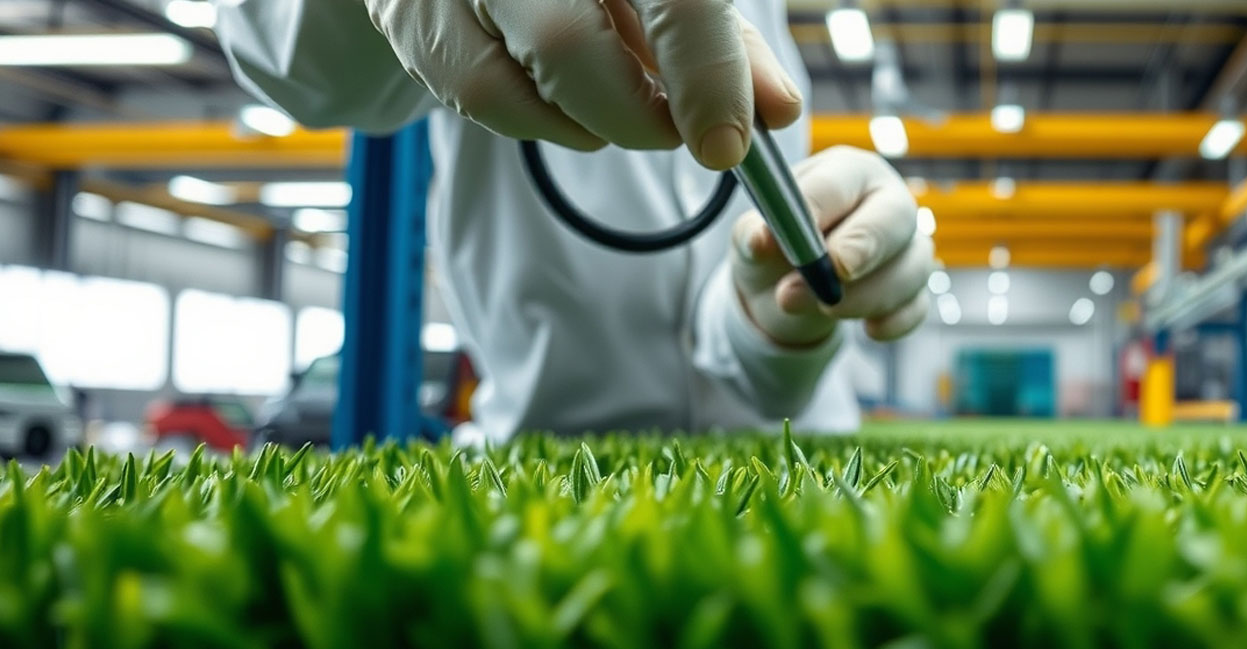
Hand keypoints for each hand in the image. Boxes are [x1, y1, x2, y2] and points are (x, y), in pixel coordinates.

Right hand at [360, 0, 799, 167]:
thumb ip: (726, 46)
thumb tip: (779, 112)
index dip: (706, 75)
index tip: (728, 145)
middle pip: (575, 47)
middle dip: (639, 116)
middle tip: (675, 133)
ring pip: (526, 77)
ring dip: (592, 121)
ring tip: (617, 104)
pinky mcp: (410, 14)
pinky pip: (480, 98)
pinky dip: (538, 120)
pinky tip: (562, 102)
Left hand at [731, 146, 933, 346]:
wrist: (784, 286)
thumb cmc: (776, 245)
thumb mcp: (753, 236)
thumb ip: (753, 233)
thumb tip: (760, 239)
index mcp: (847, 173)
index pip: (839, 182)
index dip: (816, 208)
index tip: (791, 238)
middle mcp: (887, 202)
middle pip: (896, 217)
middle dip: (862, 248)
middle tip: (833, 272)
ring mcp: (908, 246)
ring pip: (912, 267)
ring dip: (865, 295)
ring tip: (818, 309)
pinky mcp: (914, 288)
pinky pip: (917, 306)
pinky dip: (893, 322)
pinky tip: (868, 328)